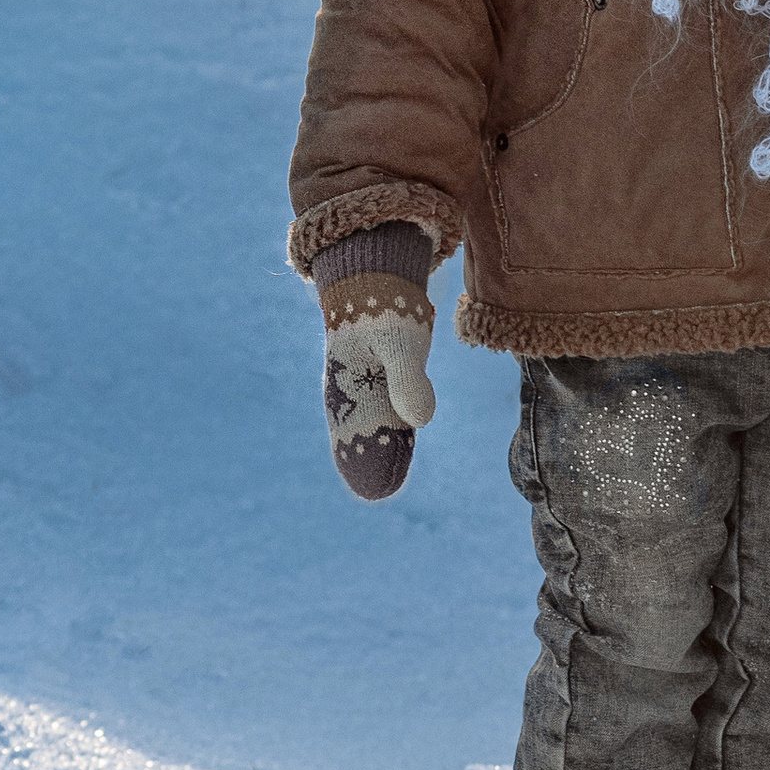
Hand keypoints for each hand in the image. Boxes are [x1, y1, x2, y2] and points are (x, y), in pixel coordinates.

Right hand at [319, 271, 436, 498]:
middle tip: (382, 494)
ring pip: (368, 423)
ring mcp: (362, 381)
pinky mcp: (378, 375)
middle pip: (357, 433)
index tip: (378, 489)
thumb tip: (422, 421)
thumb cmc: (386, 307)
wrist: (375, 276)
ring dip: (377, 449)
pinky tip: (397, 445)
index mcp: (348, 381)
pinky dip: (387, 429)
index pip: (355, 432)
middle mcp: (350, 386)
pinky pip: (380, 409)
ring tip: (387, 483)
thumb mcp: (400, 340)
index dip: (365, 460)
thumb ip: (407, 379)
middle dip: (369, 462)